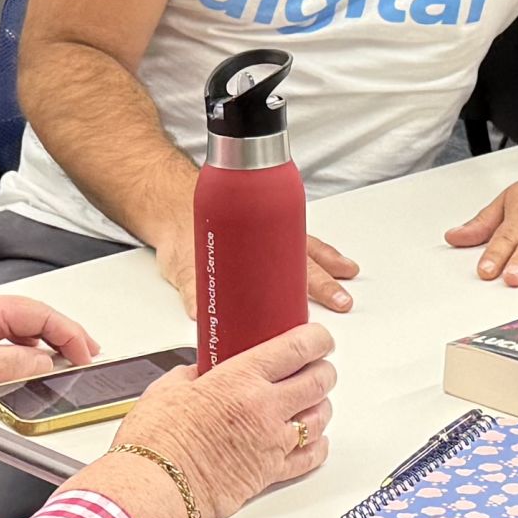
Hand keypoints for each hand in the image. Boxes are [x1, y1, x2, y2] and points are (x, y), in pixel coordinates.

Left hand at [0, 289, 94, 404]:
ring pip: (19, 328)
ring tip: (65, 359)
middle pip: (34, 318)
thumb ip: (14, 365)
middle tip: (87, 353)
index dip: (70, 334)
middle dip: (63, 335)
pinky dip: (23, 350)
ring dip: (44, 343)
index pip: (42, 315)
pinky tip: (27, 364)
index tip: (87, 353)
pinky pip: (2, 339)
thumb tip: (45, 364)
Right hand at [91, 321, 338, 517]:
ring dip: (321, 406)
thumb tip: (198, 373)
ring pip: (320, 418)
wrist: (156, 488)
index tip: (318, 338)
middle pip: (318, 381)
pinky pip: (311, 458)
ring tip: (314, 401)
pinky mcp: (271, 474)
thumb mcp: (167, 390)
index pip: (297, 348)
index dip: (317, 339)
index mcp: (240, 380)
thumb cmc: (156, 443)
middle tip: (318, 368)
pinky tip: (315, 440)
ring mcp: (272, 443)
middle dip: (323, 370)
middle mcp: (264, 409)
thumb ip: (190, 375)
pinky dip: (318, 446)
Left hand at [149, 229, 357, 315]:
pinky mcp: (260, 232)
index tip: (332, 301)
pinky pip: (294, 238)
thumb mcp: (184, 264)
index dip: (315, 286)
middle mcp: (267, 237)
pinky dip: (310, 249)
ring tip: (347, 270)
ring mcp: (266, 233)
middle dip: (327, 280)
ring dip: (327, 259)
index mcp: (256, 244)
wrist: (170, 202)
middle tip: (343, 299)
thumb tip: (201, 314)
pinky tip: (319, 256)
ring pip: (306, 245)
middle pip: (306, 260)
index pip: (294, 269)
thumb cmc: (181, 229)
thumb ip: (193, 290)